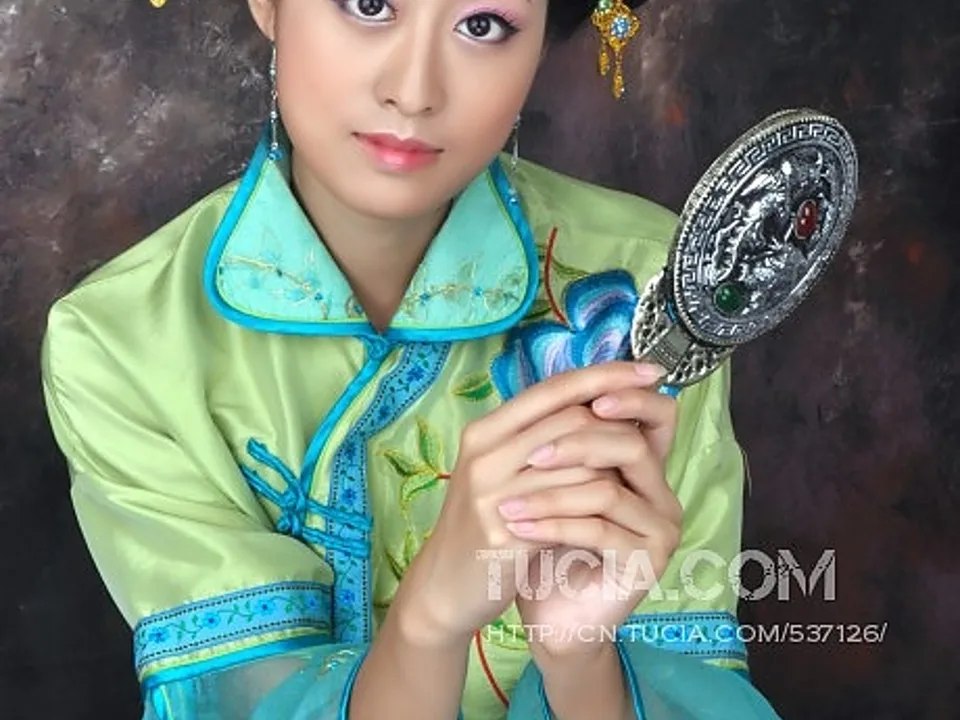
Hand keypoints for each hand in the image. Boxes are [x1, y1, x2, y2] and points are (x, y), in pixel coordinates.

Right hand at [395, 362, 666, 647]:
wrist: (445, 587)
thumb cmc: (483, 524)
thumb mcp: (501, 471)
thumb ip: (536, 440)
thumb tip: (596, 407)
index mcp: (484, 431)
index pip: (553, 388)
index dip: (606, 375)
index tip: (652, 371)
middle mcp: (484, 454)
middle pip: (571, 419)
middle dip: (620, 422)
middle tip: (652, 428)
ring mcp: (492, 493)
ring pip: (577, 463)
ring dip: (614, 468)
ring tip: (638, 472)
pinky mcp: (504, 534)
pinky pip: (570, 509)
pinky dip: (598, 506)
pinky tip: (617, 510)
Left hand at [503, 384, 682, 657]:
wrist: (551, 612)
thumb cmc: (548, 543)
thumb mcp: (551, 485)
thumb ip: (562, 441)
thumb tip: (551, 388)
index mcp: (644, 467)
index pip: (657, 414)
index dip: (627, 395)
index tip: (587, 397)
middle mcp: (661, 494)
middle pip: (633, 445)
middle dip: (576, 442)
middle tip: (528, 455)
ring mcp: (659, 530)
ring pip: (609, 490)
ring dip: (550, 493)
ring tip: (505, 502)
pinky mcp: (645, 563)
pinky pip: (599, 531)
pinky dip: (552, 525)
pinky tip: (518, 527)